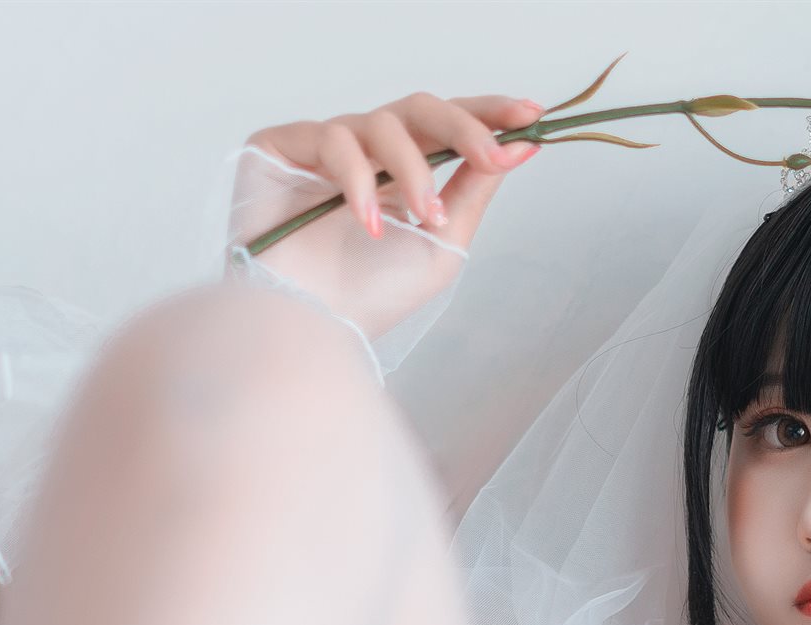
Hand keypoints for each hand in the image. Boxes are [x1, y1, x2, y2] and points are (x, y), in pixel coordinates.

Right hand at [235, 92, 542, 338]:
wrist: (312, 330)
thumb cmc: (370, 298)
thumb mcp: (441, 243)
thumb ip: (474, 189)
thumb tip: (520, 144)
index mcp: (399, 171)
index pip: (444, 125)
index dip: (486, 114)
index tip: (530, 115)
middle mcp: (362, 152)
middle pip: (419, 109)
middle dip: (464, 127)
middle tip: (494, 153)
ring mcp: (321, 147)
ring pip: (381, 124)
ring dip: (413, 170)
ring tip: (423, 218)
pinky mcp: (280, 147)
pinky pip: (331, 139)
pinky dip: (357, 178)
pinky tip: (368, 223)